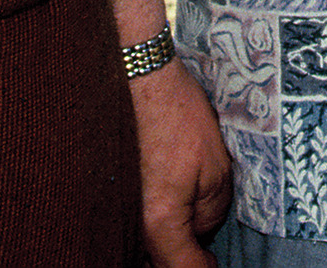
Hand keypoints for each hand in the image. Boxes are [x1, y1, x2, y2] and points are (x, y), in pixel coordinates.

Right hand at [131, 60, 232, 266]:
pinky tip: (164, 210)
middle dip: (183, 259)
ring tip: (185, 227)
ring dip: (165, 245)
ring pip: (142, 247)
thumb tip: (202, 235)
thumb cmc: (177, 116)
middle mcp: (130, 224)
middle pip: (158, 263)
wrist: (137, 77)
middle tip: (202, 249)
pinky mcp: (110, 194)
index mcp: (159, 223)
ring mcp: (116, 210)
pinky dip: (149, 228)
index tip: (215, 264)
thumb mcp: (216, 169)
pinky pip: (130, 225)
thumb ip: (211, 214)